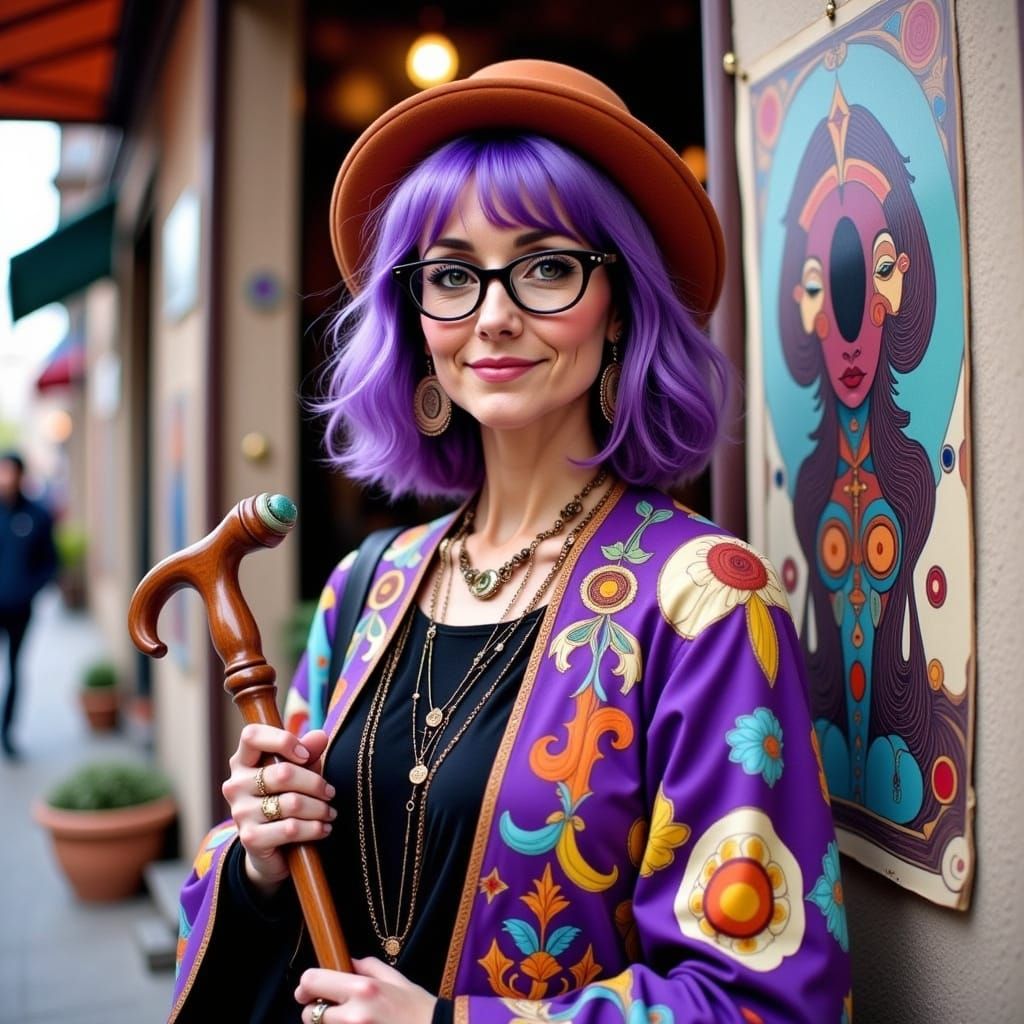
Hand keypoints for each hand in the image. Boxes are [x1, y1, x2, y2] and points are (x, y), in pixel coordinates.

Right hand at [221, 725, 335, 893]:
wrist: (271, 849)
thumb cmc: (286, 800)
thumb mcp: (298, 772)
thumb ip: (308, 752)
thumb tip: (321, 736)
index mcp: (243, 761)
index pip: (251, 736)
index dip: (282, 740)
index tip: (306, 755)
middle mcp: (236, 784)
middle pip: (284, 773)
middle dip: (316, 784)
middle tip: (330, 793)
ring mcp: (240, 812)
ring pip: (292, 803)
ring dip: (320, 808)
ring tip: (330, 813)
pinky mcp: (250, 838)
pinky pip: (291, 828)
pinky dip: (314, 828)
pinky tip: (324, 829)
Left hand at [296, 959, 437, 1023]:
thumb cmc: (418, 1007)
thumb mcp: (396, 978)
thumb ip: (368, 966)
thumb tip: (346, 961)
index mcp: (363, 988)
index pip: (313, 981)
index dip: (305, 985)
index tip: (306, 989)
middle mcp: (354, 1014)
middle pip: (310, 1014)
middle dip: (316, 1011)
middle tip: (331, 1009)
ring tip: (346, 1020)